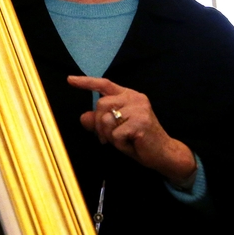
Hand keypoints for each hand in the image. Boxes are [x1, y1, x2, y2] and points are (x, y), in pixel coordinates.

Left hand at [69, 76, 196, 184]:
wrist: (164, 154)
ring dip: (109, 135)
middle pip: (101, 104)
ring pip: (106, 119)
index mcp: (128, 96)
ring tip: (123, 140)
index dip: (86, 82)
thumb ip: (99, 122)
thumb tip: (83, 117)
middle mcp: (135, 98)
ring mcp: (139, 109)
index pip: (104, 84)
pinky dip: (119, 144)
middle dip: (98, 124)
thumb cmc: (138, 140)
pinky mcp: (141, 122)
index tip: (69, 79)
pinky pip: (115, 134)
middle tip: (108, 138)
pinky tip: (131, 144)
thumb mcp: (114, 130)